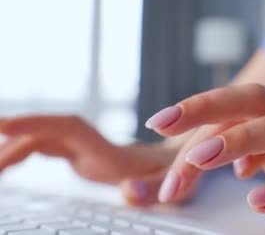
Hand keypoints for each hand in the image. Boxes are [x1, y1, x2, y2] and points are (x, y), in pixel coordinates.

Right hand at [0, 115, 196, 205]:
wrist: (192, 156)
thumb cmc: (186, 172)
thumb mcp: (179, 186)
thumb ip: (154, 189)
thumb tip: (127, 192)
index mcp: (112, 152)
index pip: (66, 129)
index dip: (34, 125)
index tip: (2, 126)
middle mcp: (96, 146)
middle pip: (46, 134)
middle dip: (11, 141)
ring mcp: (90, 149)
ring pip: (43, 141)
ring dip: (12, 150)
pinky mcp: (87, 156)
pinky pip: (47, 149)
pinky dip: (23, 154)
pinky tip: (8, 164)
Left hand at [145, 84, 264, 226]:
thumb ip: (243, 155)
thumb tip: (201, 156)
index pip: (236, 105)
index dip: (198, 108)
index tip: (159, 120)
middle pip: (255, 101)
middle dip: (208, 109)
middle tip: (165, 126)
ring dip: (239, 140)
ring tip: (201, 158)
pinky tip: (259, 201)